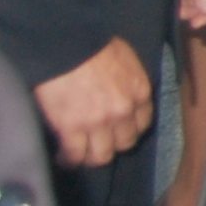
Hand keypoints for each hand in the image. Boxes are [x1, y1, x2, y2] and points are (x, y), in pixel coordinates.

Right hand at [34, 38, 154, 168]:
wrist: (68, 45)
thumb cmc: (95, 45)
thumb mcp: (127, 60)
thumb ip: (129, 82)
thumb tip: (122, 91)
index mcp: (139, 92)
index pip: (142, 124)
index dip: (129, 130)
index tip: (118, 131)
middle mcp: (123, 112)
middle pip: (124, 143)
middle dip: (112, 144)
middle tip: (98, 143)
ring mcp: (98, 123)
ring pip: (101, 156)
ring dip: (91, 157)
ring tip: (80, 154)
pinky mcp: (72, 129)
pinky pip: (75, 156)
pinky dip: (69, 160)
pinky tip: (63, 157)